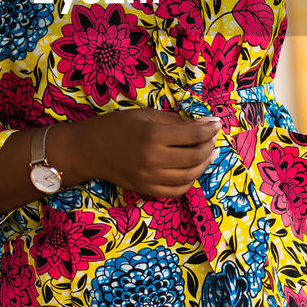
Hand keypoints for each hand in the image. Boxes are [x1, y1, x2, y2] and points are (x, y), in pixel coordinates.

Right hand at [74, 108, 220, 197]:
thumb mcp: (147, 115)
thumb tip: (204, 125)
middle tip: (212, 137)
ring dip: (204, 163)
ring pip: (190, 176)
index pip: (194, 135)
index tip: (217, 123)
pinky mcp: (146, 189)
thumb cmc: (117, 127)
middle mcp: (153, 160)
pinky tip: (193, 169)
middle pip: (195, 157)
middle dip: (210, 145)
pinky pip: (176, 191)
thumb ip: (176, 121)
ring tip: (208, 152)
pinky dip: (189, 180)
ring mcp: (150, 178)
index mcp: (154, 136)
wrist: (89, 150)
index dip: (210, 129)